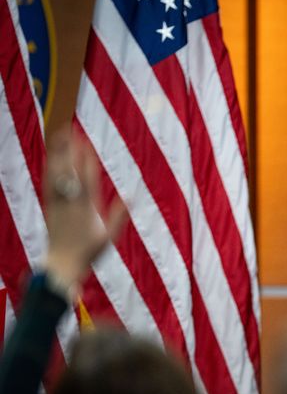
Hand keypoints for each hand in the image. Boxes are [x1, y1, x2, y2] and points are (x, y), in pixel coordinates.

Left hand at [42, 129, 127, 292]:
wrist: (62, 263)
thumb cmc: (89, 252)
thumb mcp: (110, 236)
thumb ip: (120, 215)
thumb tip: (131, 196)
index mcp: (87, 208)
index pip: (86, 178)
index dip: (85, 159)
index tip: (86, 142)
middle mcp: (70, 202)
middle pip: (68, 170)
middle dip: (69, 149)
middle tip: (69, 130)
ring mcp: (58, 203)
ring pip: (56, 173)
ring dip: (57, 153)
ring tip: (58, 136)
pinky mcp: (50, 206)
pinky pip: (49, 182)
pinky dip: (50, 167)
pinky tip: (51, 157)